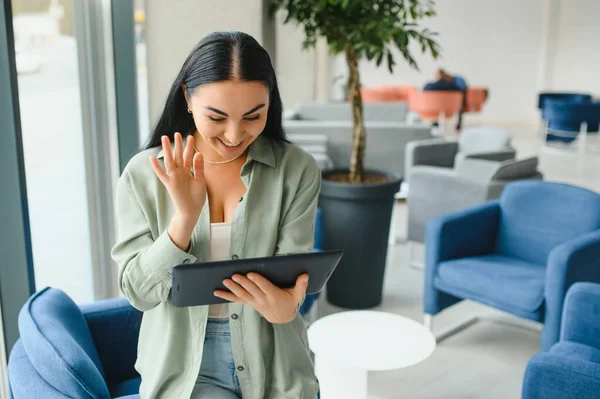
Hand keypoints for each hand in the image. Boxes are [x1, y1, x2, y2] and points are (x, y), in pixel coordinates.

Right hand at [149, 133, 205, 249]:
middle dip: (178, 145)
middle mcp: (180, 172)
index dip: (189, 147)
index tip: (190, 137)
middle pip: (178, 156)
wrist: (191, 211)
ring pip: (169, 161)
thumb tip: (199, 153)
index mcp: (188, 171)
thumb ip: (198, 167)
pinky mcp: (169, 184)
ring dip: (167, 150)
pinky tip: (152, 158)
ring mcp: (173, 177)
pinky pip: (161, 174)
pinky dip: (156, 167)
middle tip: (177, 133)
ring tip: (165, 138)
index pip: (188, 156)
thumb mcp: (200, 180)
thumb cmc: (197, 197)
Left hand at [214, 273, 308, 323]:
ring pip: (242, 295)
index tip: (251, 274)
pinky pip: (236, 300)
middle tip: (234, 275)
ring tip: (225, 280)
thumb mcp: (298, 295)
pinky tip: (216, 292)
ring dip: (233, 288)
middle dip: (242, 283)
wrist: (282, 317)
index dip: (257, 281)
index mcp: (274, 295)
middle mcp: (262, 300)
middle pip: (251, 290)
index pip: (264, 287)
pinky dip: (226, 296)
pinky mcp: (249, 303)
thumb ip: (301, 285)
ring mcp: (254, 302)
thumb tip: (305, 275)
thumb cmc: (290, 302)